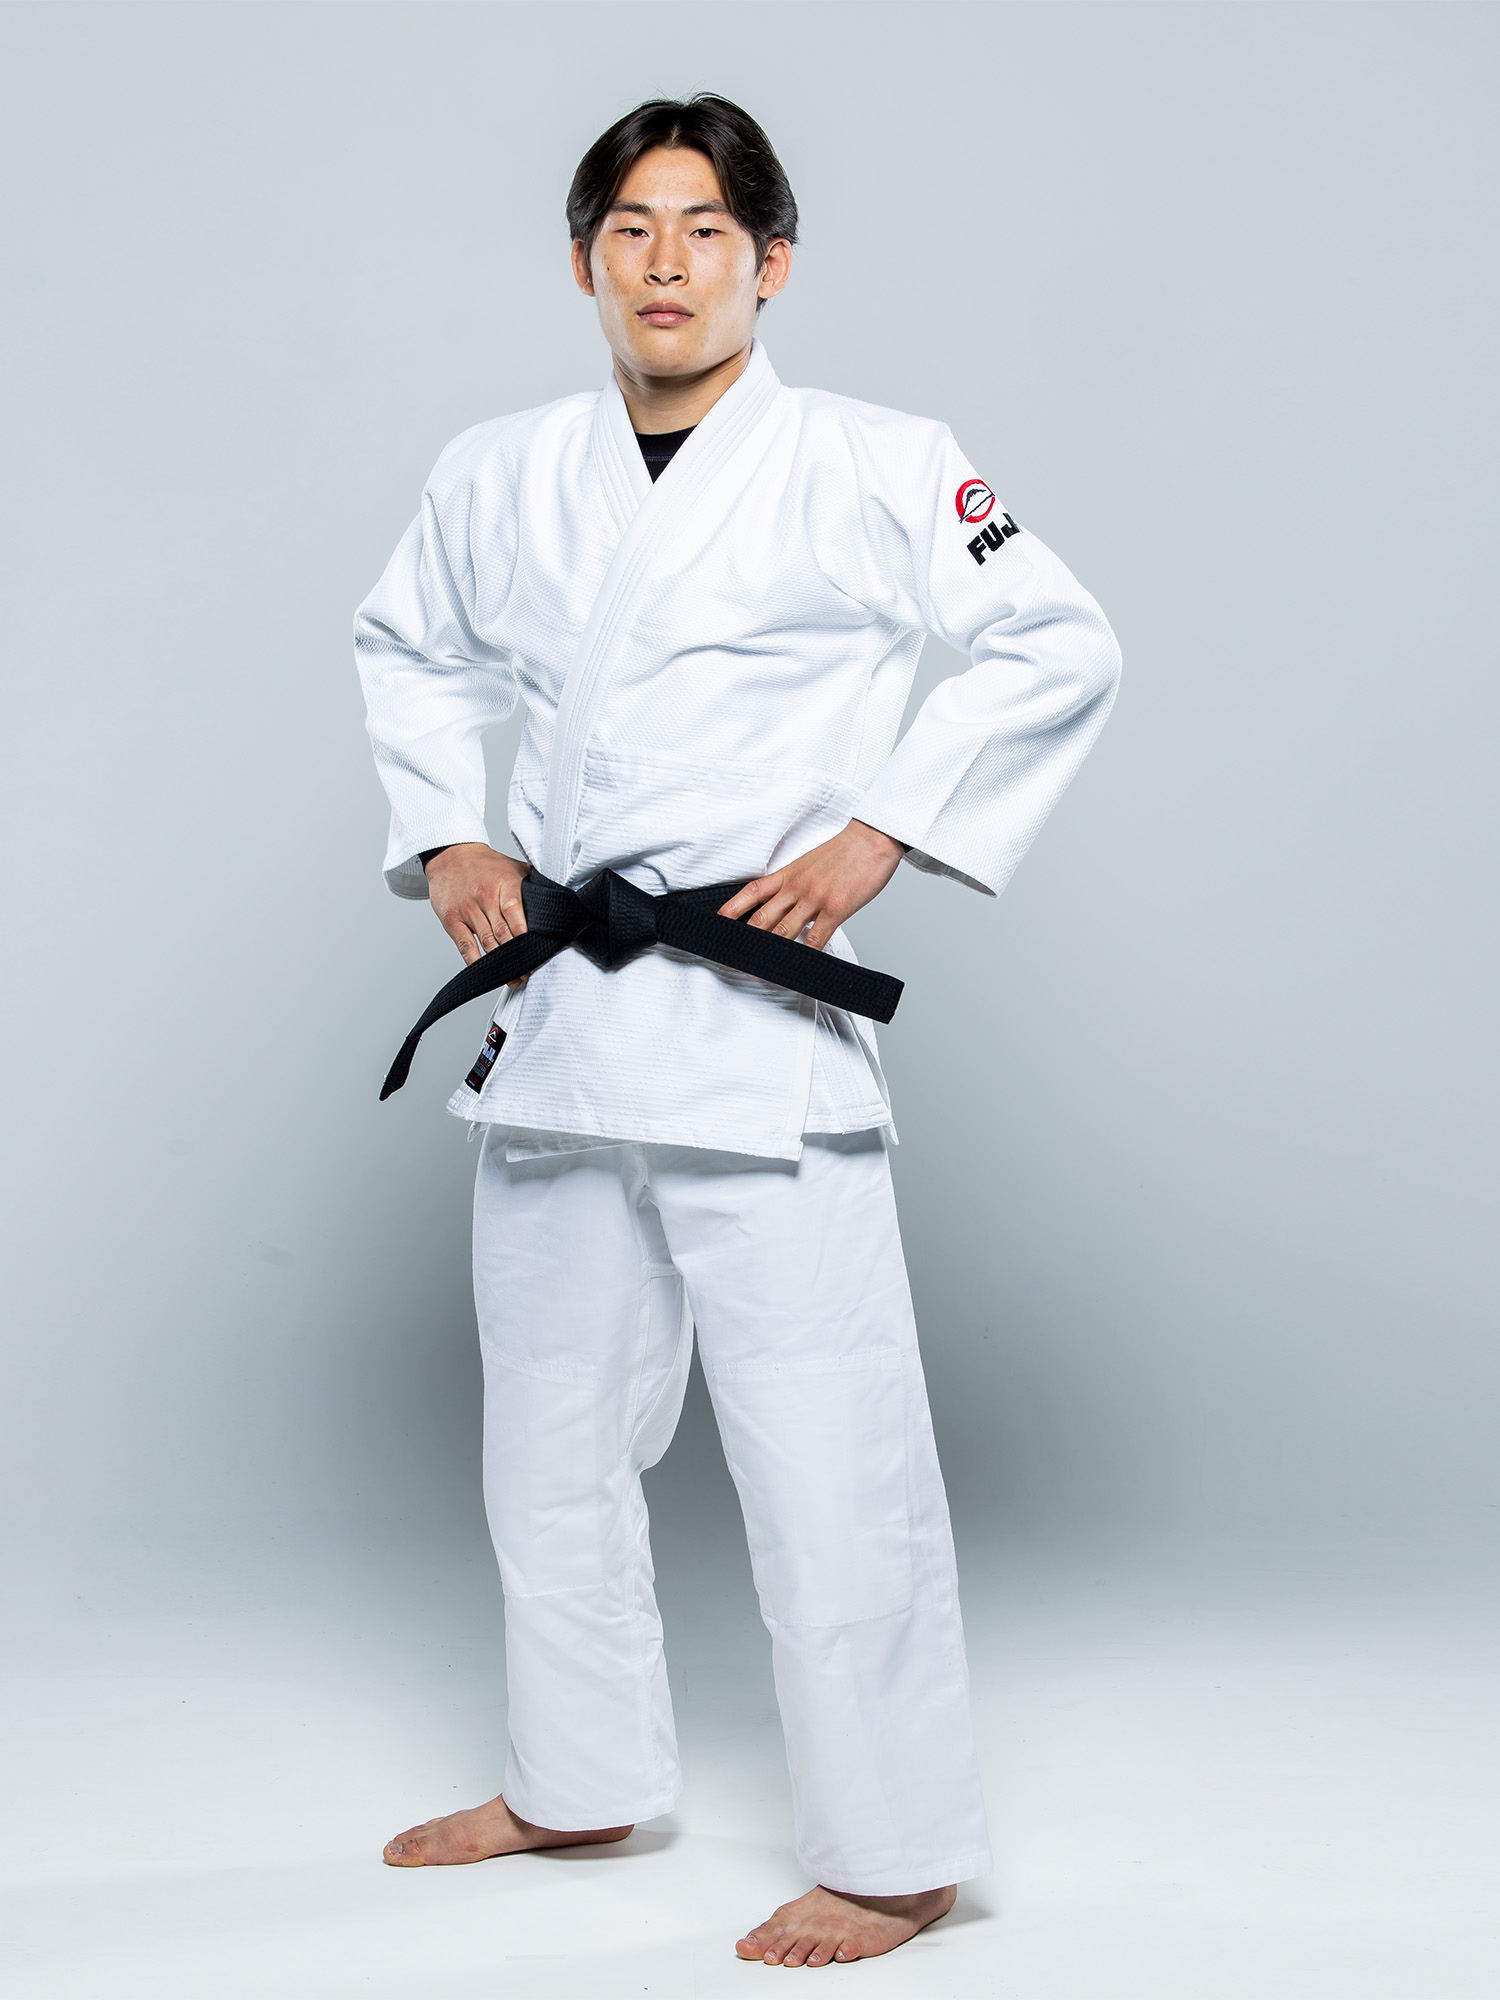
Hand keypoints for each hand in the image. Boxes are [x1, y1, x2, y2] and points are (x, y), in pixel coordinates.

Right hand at [424, 843, 530, 981]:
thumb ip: (534, 885)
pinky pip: (465, 946)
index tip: (536, 948)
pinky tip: (487, 972)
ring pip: (487, 941)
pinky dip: (476, 962)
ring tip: (515, 977)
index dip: (523, 931)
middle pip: (502, 931)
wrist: (451, 856)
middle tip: (530, 971)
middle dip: (517, 954)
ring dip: (501, 963)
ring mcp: (467, 910)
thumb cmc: (487, 866)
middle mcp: (484, 897)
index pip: (514, 909)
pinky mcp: (452, 920)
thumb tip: (559, 902)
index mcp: (504, 883)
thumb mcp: (514, 867)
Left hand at [717, 820, 904, 948]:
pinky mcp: (836, 908)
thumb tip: (785, 904)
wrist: (872, 839)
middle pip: (762, 917)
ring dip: (770, 953)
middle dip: (746, 941)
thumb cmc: (845, 851)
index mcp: (788, 873)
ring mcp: (815, 898)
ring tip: (758, 970)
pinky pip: (816, 939)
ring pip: (784, 931)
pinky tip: (800, 966)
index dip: (732, 909)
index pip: (752, 892)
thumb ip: (795, 883)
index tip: (718, 923)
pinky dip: (806, 956)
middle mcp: (796, 886)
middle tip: (733, 958)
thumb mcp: (810, 862)